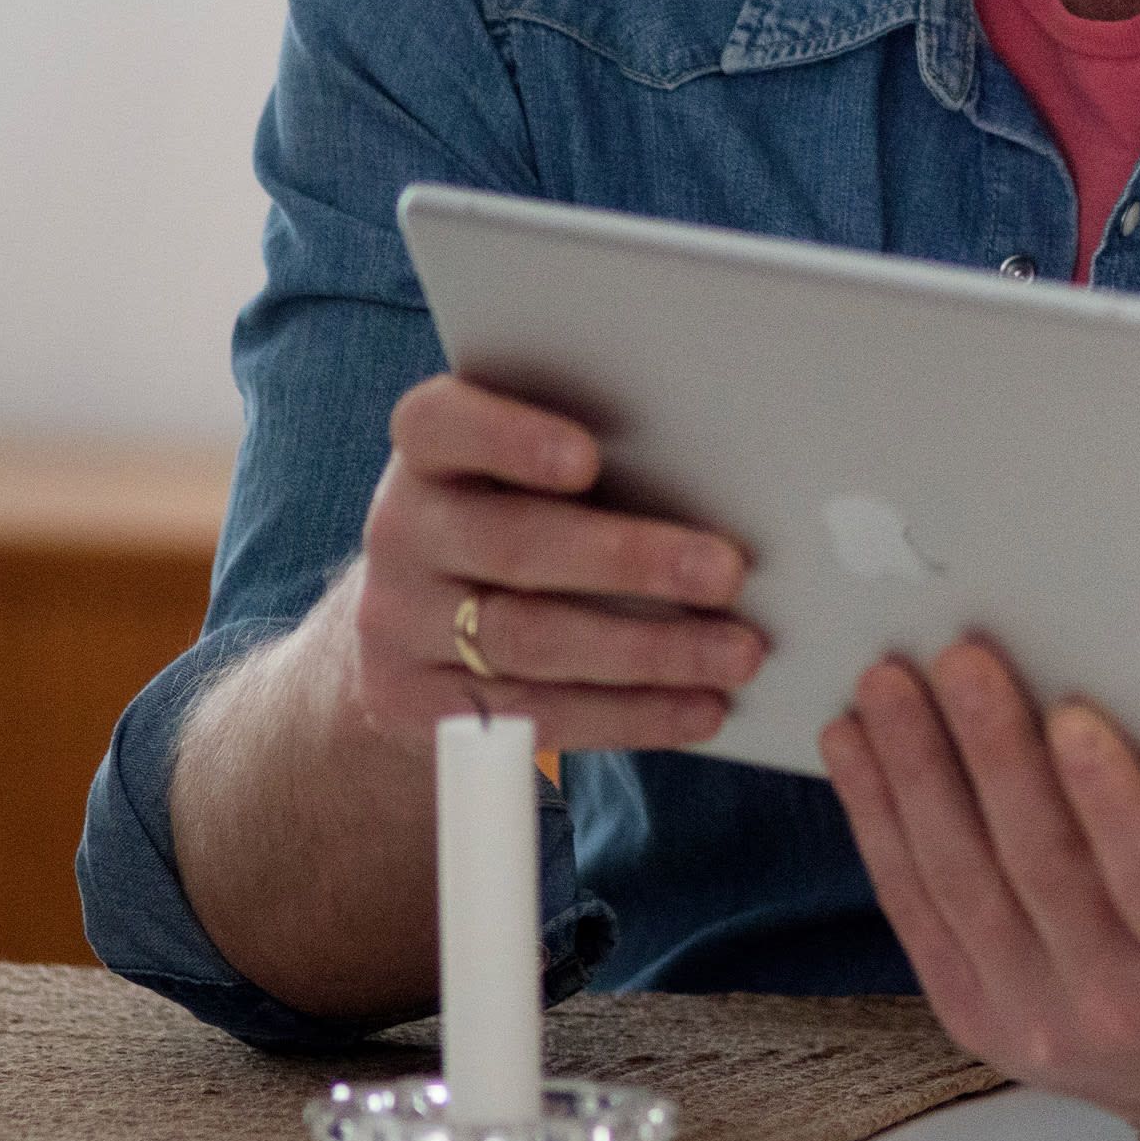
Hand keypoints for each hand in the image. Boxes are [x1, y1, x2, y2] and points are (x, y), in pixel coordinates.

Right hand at [316, 374, 761, 754]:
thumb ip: (592, 467)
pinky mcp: (419, 706)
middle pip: (513, 546)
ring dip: (650, 651)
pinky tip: (699, 708)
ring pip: (531, 641)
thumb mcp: (521, 479)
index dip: (510, 439)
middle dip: (629, 561)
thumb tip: (729, 483)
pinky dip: (630, 715)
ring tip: (738, 654)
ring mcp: (401, 624)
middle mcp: (403, 532)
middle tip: (727, 572)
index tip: (588, 458)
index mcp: (428, 453)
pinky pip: (536, 715)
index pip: (441, 425)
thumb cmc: (513, 522)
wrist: (409, 633)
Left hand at [824, 640, 1139, 1131]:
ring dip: (915, 774)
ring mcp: (1028, 1017)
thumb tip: (1114, 697)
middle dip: (992, 755)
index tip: (1072, 715)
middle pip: (1039, 868)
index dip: (1109, 798)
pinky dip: (878, 823)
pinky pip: (913, 909)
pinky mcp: (966, 1014)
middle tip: (959, 663)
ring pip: (960, 883)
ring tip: (887, 691)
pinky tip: (855, 755)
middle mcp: (1112, 1004)